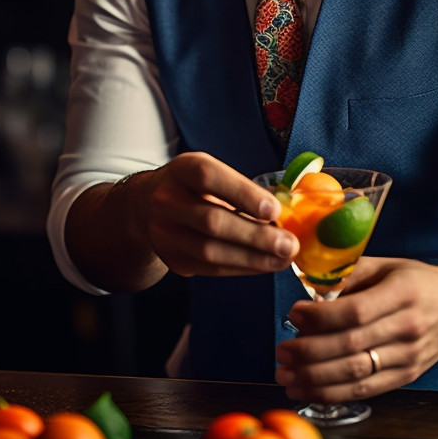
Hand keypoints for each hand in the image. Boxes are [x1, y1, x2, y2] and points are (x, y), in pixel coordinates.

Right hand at [130, 152, 298, 277]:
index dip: (243, 194)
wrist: (148, 207)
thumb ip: (243, 190)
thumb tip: (286, 214)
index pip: (209, 177)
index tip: (275, 210)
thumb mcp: (213, 174)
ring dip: (253, 258)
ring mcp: (164, 232)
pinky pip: (210, 269)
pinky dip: (242, 268)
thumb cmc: (194, 188)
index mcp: (182, 170)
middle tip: (288, 244)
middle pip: (211, 221)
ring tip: (283, 259)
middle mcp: (166, 199)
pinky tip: (264, 264)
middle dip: (255, 236)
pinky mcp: (172, 258)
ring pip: (210, 251)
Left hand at [273, 256, 437, 401]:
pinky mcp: (407, 377)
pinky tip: (308, 390)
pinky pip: (367, 391)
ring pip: (357, 374)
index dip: (321, 317)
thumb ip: (348, 274)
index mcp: (403, 293)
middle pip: (352, 346)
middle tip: (281, 351)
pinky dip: (334, 394)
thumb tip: (308, 286)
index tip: (294, 314)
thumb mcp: (385, 265)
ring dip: (315, 379)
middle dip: (309, 352)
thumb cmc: (417, 281)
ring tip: (286, 375)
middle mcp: (409, 328)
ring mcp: (410, 357)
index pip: (356, 312)